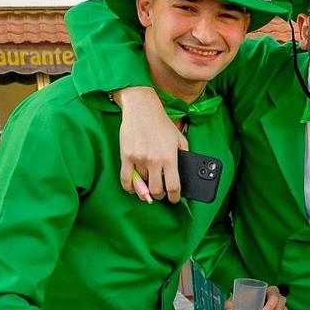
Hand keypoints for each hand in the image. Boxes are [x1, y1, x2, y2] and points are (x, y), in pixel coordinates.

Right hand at [117, 86, 184, 202]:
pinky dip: (130, 188)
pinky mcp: (126, 156)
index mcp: (170, 158)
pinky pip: (125, 180)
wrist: (142, 110)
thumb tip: (183, 174)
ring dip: (146, 188)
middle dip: (159, 195)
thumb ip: (184, 157)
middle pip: (156, 190)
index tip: (174, 199)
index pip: (173, 186)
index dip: (174, 197)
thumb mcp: (180, 139)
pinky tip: (134, 189)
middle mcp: (154, 160)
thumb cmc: (162, 125)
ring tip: (148, 188)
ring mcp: (139, 159)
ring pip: (142, 185)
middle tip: (160, 193)